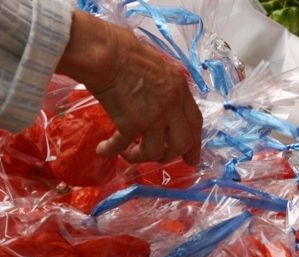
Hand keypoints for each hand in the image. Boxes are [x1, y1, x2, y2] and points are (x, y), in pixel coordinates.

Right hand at [57, 11, 201, 165]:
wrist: (105, 53)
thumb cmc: (123, 51)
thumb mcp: (156, 66)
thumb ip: (163, 87)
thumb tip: (158, 101)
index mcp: (180, 88)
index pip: (195, 122)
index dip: (194, 143)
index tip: (191, 158)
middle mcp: (172, 104)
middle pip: (181, 143)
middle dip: (170, 155)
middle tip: (159, 162)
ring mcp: (153, 116)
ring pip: (154, 152)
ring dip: (140, 157)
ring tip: (127, 153)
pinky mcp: (131, 123)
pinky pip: (122, 146)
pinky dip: (111, 150)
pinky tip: (103, 150)